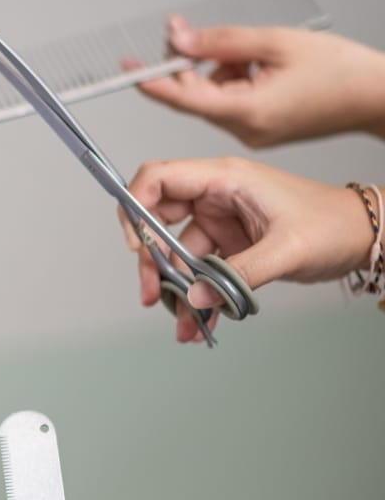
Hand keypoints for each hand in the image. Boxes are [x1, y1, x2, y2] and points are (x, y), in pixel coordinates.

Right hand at [120, 157, 374, 342]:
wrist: (364, 237)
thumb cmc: (334, 224)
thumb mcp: (287, 248)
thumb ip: (237, 274)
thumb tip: (196, 297)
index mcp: (225, 179)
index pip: (159, 178)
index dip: (136, 206)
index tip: (138, 245)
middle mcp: (216, 197)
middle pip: (158, 220)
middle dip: (151, 260)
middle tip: (153, 293)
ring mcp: (221, 221)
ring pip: (177, 253)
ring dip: (175, 288)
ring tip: (183, 319)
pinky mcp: (230, 244)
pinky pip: (200, 272)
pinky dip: (197, 296)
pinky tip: (200, 320)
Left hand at [131, 17, 384, 147]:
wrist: (378, 97)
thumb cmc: (342, 70)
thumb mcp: (277, 42)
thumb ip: (221, 41)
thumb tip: (177, 40)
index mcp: (248, 111)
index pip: (184, 98)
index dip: (152, 81)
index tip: (127, 68)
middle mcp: (245, 129)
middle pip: (196, 95)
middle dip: (191, 62)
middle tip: (186, 30)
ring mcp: (251, 132)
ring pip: (213, 95)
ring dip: (221, 68)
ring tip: (258, 53)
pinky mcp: (258, 128)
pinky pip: (231, 100)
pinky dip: (235, 78)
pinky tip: (262, 66)